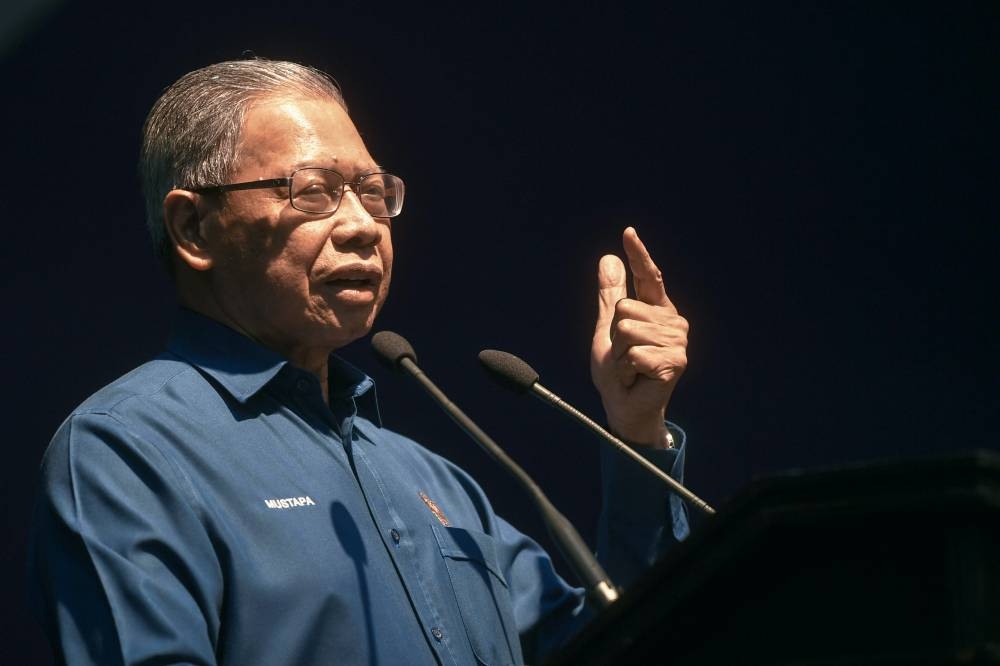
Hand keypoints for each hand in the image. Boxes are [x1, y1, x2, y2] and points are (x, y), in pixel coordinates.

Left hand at [590, 227, 688, 447]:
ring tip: (631, 368)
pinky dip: (626, 369)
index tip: (628, 232)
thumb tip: (609, 258)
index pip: (648, 276)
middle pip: (625, 309)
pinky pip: (633, 352)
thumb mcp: (607, 329)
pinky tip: (637, 378)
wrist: (625, 407)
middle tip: (625, 357)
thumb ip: (610, 297)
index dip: (638, 254)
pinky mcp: (675, 361)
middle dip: (614, 337)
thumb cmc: (618, 371)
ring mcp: (677, 341)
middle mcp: (672, 321)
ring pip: (627, 330)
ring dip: (619, 355)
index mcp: (656, 309)